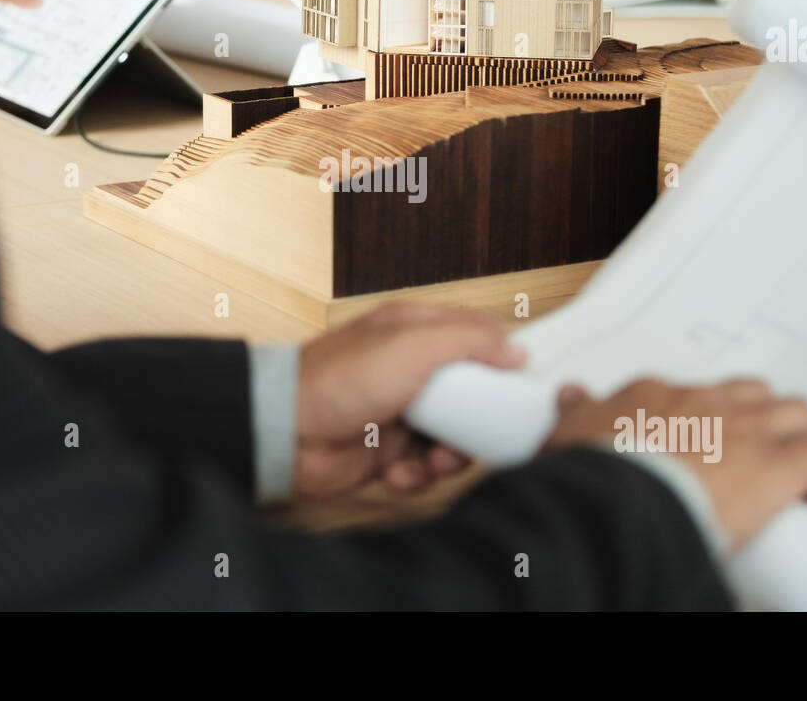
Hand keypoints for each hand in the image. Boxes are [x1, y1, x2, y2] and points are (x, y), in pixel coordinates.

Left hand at [295, 302, 525, 499]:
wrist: (286, 435)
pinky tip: (398, 472)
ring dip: (448, 455)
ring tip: (431, 459)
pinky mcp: (388, 449)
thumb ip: (469, 342)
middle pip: (473, 394)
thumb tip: (516, 351)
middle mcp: (410, 368)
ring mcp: (400, 410)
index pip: (477, 336)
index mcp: (416, 330)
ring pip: (453, 435)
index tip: (520, 386)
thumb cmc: (338, 381)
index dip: (502, 361)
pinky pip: (424, 466)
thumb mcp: (413, 346)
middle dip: (479, 421)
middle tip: (472, 434)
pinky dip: (416, 475)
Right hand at [544, 377, 806, 550]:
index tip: (702, 442)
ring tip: (791, 472)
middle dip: (762, 419)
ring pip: (797, 414)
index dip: (704, 420)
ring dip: (796, 440)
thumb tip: (571, 394)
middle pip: (755, 394)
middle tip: (754, 453)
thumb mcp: (568, 433)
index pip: (693, 394)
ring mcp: (746, 431)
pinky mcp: (776, 467)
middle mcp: (707, 402)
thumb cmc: (592, 471)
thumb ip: (577, 412)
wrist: (618, 500)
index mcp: (657, 395)